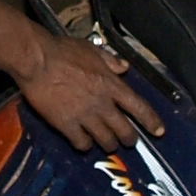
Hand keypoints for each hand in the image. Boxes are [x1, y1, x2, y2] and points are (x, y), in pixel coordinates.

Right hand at [17, 32, 161, 150]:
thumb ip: (110, 60)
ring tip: (107, 144)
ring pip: (106, 141)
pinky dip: (85, 145)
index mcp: (111, 84)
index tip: (159, 130)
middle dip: (129, 139)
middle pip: (124, 130)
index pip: (139, 107)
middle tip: (128, 140)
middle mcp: (102, 104)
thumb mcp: (92, 50)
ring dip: (109, 144)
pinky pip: (82, 143)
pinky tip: (83, 142)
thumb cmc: (62, 51)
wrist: (36, 60)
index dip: (151, 121)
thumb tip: (123, 67)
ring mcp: (85, 116)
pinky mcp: (66, 125)